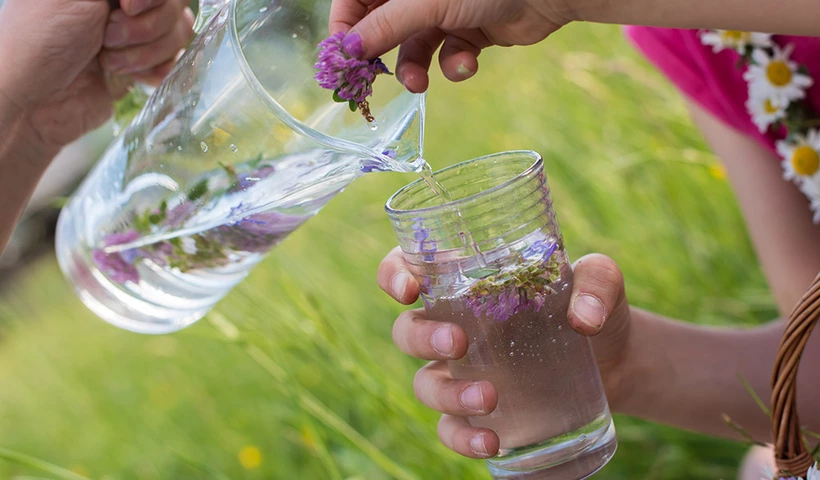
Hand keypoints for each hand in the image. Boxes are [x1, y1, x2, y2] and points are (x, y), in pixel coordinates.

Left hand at [0, 0, 193, 151]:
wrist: (33, 101)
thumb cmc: (41, 40)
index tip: (127, 7)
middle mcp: (122, 4)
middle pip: (174, 6)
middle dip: (144, 28)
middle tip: (106, 39)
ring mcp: (134, 35)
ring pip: (178, 34)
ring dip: (145, 53)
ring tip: (108, 63)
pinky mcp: (142, 66)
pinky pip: (173, 61)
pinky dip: (157, 71)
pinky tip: (134, 78)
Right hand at [329, 0, 575, 92]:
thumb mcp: (425, 3)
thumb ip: (384, 26)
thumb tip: (347, 51)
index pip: (354, 1)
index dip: (346, 30)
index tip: (343, 62)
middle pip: (381, 28)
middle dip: (380, 56)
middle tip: (371, 85)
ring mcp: (442, 12)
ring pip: (412, 49)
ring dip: (414, 70)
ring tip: (420, 83)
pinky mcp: (467, 33)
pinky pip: (446, 56)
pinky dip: (455, 65)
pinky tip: (468, 62)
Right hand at [378, 248, 632, 457]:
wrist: (616, 360)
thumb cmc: (593, 306)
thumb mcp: (600, 281)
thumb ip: (597, 284)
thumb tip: (585, 318)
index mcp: (468, 283)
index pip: (411, 268)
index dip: (394, 275)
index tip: (407, 290)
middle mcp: (455, 326)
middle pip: (407, 330)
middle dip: (422, 337)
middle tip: (458, 342)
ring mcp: (463, 373)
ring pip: (425, 383)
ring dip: (446, 394)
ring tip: (489, 397)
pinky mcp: (480, 412)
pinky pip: (451, 428)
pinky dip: (462, 437)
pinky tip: (491, 441)